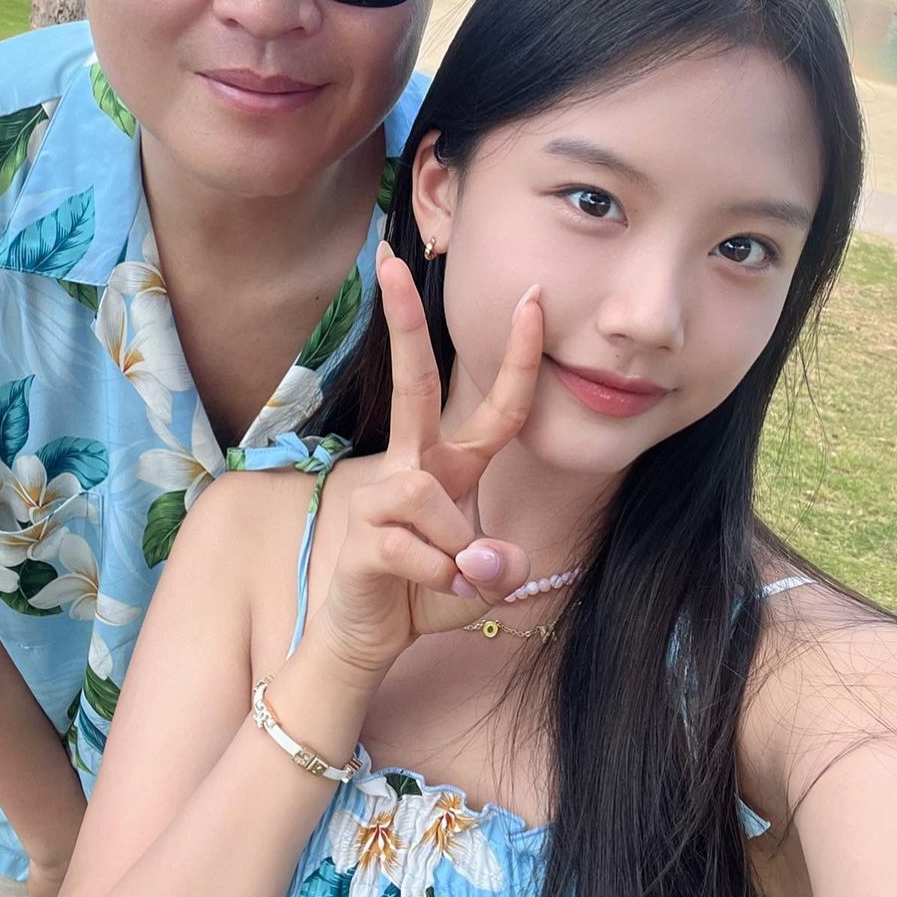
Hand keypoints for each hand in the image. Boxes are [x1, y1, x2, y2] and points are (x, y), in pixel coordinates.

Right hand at [312, 241, 542, 675]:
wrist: (368, 636)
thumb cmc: (428, 591)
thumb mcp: (486, 582)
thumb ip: (502, 566)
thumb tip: (484, 555)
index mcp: (453, 464)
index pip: (495, 408)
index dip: (520, 358)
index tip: (533, 299)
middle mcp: (414, 464)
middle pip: (414, 383)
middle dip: (403, 321)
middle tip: (389, 260)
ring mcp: (383, 492)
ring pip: (432, 496)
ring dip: (456, 550)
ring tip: (450, 578)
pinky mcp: (363, 531)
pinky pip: (417, 547)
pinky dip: (436, 578)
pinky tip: (423, 590)